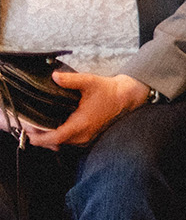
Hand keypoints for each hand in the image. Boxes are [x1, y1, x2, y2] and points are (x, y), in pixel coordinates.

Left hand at [27, 72, 148, 148]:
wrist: (124, 97)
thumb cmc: (108, 91)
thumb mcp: (90, 81)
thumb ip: (70, 80)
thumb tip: (54, 77)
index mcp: (81, 124)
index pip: (54, 138)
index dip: (38, 136)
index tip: (28, 129)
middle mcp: (82, 135)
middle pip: (53, 143)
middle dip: (39, 136)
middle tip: (27, 124)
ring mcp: (85, 138)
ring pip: (59, 143)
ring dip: (47, 137)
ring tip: (36, 125)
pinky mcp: (86, 137)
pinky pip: (66, 141)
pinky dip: (56, 136)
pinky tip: (50, 126)